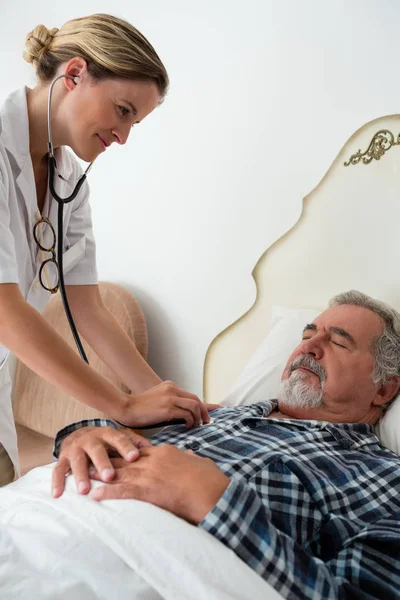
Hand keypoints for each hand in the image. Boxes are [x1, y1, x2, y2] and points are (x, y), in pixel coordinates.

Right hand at [52, 426, 150, 498]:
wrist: (79, 434)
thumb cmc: (105, 441)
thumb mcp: (119, 438)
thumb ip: (135, 443)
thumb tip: (153, 449)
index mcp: (107, 434)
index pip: (118, 439)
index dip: (126, 447)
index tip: (134, 457)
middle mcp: (90, 439)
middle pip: (97, 450)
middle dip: (103, 463)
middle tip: (110, 476)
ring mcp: (75, 448)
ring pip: (77, 460)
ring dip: (81, 475)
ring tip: (84, 490)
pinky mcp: (62, 457)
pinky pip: (58, 470)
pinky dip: (57, 482)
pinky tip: (57, 494)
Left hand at [89, 445, 229, 524]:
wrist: (211, 492)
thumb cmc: (210, 480)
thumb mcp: (200, 462)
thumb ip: (191, 456)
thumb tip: (191, 454)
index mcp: (165, 452)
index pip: (140, 449)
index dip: (126, 451)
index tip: (115, 452)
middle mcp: (153, 460)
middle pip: (125, 459)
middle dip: (107, 460)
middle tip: (92, 460)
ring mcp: (149, 474)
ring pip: (119, 473)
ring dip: (101, 475)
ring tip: (85, 476)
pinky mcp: (147, 491)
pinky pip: (123, 491)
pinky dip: (107, 492)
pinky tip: (95, 494)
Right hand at [118, 380, 220, 428]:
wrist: (125, 408)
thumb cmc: (140, 409)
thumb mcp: (158, 400)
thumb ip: (171, 403)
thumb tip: (185, 415)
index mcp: (170, 386)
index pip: (191, 395)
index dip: (204, 404)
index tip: (214, 411)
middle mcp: (172, 389)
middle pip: (196, 399)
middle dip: (204, 412)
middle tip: (206, 422)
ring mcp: (170, 398)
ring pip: (194, 405)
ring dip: (198, 417)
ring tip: (196, 426)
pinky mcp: (167, 408)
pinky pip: (186, 414)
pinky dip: (190, 421)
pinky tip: (187, 426)